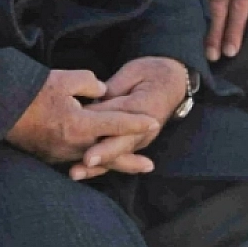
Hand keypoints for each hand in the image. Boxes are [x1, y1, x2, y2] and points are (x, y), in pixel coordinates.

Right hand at [4, 69, 159, 174]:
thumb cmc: (30, 90)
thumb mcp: (63, 78)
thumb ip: (88, 83)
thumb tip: (101, 91)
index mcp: (79, 123)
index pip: (115, 123)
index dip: (136, 122)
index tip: (154, 122)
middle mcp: (73, 144)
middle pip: (109, 154)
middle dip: (130, 160)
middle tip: (150, 166)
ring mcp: (59, 153)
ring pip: (92, 160)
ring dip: (111, 162)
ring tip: (128, 166)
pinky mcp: (48, 155)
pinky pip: (74, 159)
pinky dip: (89, 161)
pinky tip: (93, 160)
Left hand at [68, 57, 190, 180]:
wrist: (171, 84)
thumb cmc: (149, 74)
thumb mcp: (133, 73)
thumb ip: (114, 89)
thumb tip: (94, 101)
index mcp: (144, 108)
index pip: (121, 117)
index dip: (103, 124)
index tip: (86, 129)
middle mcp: (145, 129)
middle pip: (121, 143)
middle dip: (102, 154)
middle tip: (85, 162)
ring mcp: (140, 139)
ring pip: (118, 155)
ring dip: (97, 166)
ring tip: (76, 173)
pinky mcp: (133, 144)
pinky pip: (117, 157)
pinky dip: (100, 166)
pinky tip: (82, 173)